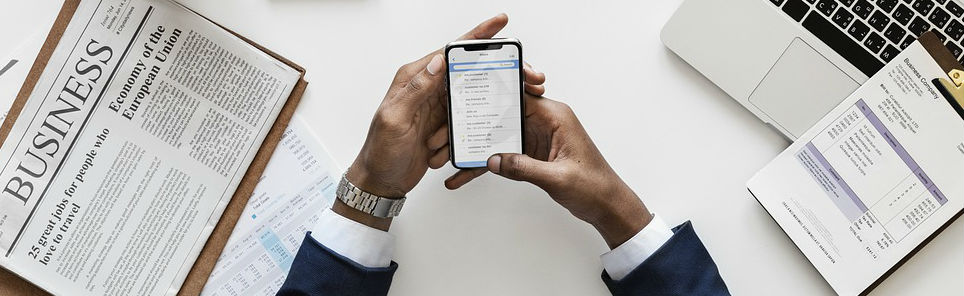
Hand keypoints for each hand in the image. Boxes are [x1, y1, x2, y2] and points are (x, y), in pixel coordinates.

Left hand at [339, 14, 546, 229]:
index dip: (476, 36)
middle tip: (523, 73)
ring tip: (478, 119)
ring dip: (478, 110)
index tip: (499, 22)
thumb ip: (416, 88)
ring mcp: (436, 107)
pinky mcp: (443, 125)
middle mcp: (427, 88)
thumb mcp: (395, 118)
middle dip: (493, 71)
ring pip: (470, 97)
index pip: (449, 51)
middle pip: (467, 70)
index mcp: (414, 78)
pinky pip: (465, 121)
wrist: (381, 181)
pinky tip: (464, 141)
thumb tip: (438, 61)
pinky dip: (468, 131)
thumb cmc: (380, 151)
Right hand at [445, 97, 652, 248]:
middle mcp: (544, 122)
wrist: (607, 205)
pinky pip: (503, 154)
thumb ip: (524, 168)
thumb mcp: (557, 178)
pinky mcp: (531, 153)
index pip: (518, 95)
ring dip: (475, 147)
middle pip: (501, 114)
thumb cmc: (594, 185)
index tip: (467, 97)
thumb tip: (494, 160)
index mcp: (555, 116)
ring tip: (447, 155)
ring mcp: (536, 137)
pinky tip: (465, 175)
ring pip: (497, 135)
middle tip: (447, 132)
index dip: (491, 95)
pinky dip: (487, 164)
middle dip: (474, 123)